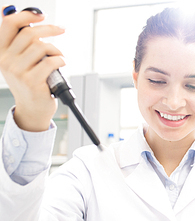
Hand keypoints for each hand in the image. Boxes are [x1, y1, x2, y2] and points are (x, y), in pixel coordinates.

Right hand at [0, 7, 64, 130]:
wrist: (32, 108)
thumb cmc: (29, 82)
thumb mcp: (18, 60)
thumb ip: (17, 39)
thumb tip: (10, 10)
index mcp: (1, 52)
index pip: (9, 24)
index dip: (26, 15)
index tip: (41, 15)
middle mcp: (6, 60)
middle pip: (29, 33)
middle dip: (49, 29)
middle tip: (61, 30)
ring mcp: (18, 71)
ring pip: (41, 47)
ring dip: (56, 49)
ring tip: (59, 56)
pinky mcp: (31, 81)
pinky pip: (50, 61)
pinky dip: (60, 60)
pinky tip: (62, 63)